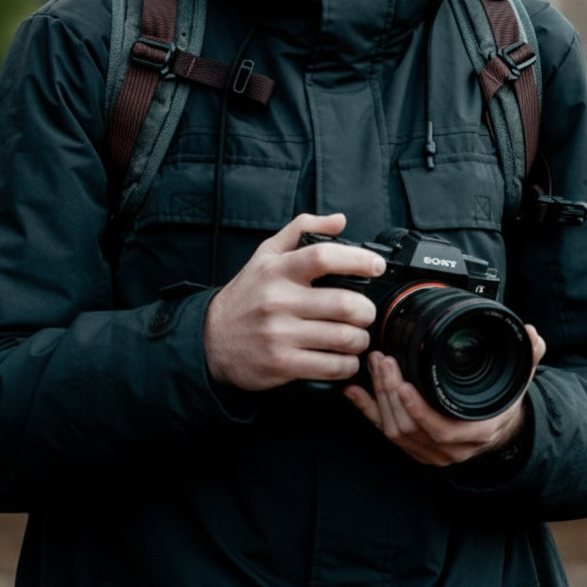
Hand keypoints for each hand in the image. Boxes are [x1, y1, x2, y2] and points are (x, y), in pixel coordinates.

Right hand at [203, 212, 385, 390]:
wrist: (211, 339)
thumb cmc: (247, 294)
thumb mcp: (266, 254)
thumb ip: (302, 229)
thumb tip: (339, 220)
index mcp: (278, 270)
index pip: (324, 257)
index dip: (358, 259)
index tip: (376, 265)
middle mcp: (278, 300)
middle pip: (344, 304)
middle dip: (366, 311)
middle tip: (365, 313)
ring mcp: (279, 334)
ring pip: (343, 338)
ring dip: (360, 340)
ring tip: (357, 337)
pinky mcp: (281, 364)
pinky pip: (331, 366)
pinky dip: (347, 364)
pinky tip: (344, 358)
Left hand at [344, 325, 545, 466]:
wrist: (497, 432)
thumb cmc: (500, 405)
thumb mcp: (518, 381)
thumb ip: (527, 357)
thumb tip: (532, 335)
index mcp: (475, 432)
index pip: (441, 429)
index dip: (419, 410)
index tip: (404, 384)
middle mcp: (449, 447)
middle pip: (410, 426)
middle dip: (391, 392)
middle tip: (383, 360)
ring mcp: (427, 449)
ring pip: (394, 429)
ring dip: (379, 396)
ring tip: (375, 364)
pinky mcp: (411, 445)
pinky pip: (383, 430)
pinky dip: (365, 410)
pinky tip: (353, 390)